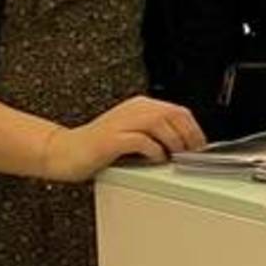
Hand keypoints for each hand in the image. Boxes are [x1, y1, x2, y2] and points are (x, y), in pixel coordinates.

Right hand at [40, 97, 205, 180]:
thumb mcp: (132, 135)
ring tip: (176, 156)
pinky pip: (141, 140)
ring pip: (160, 122)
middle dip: (188, 135)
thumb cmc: (98, 148)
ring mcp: (121, 122)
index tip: (200, 147)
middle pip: (173, 114)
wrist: (65, 151)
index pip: (178, 111)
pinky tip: (156, 159)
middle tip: (192, 154)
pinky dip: (154, 150)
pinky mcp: (112, 138)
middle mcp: (132, 110)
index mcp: (139, 106)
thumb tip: (183, 146)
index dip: (194, 129)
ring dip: (174, 141)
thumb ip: (154, 134)